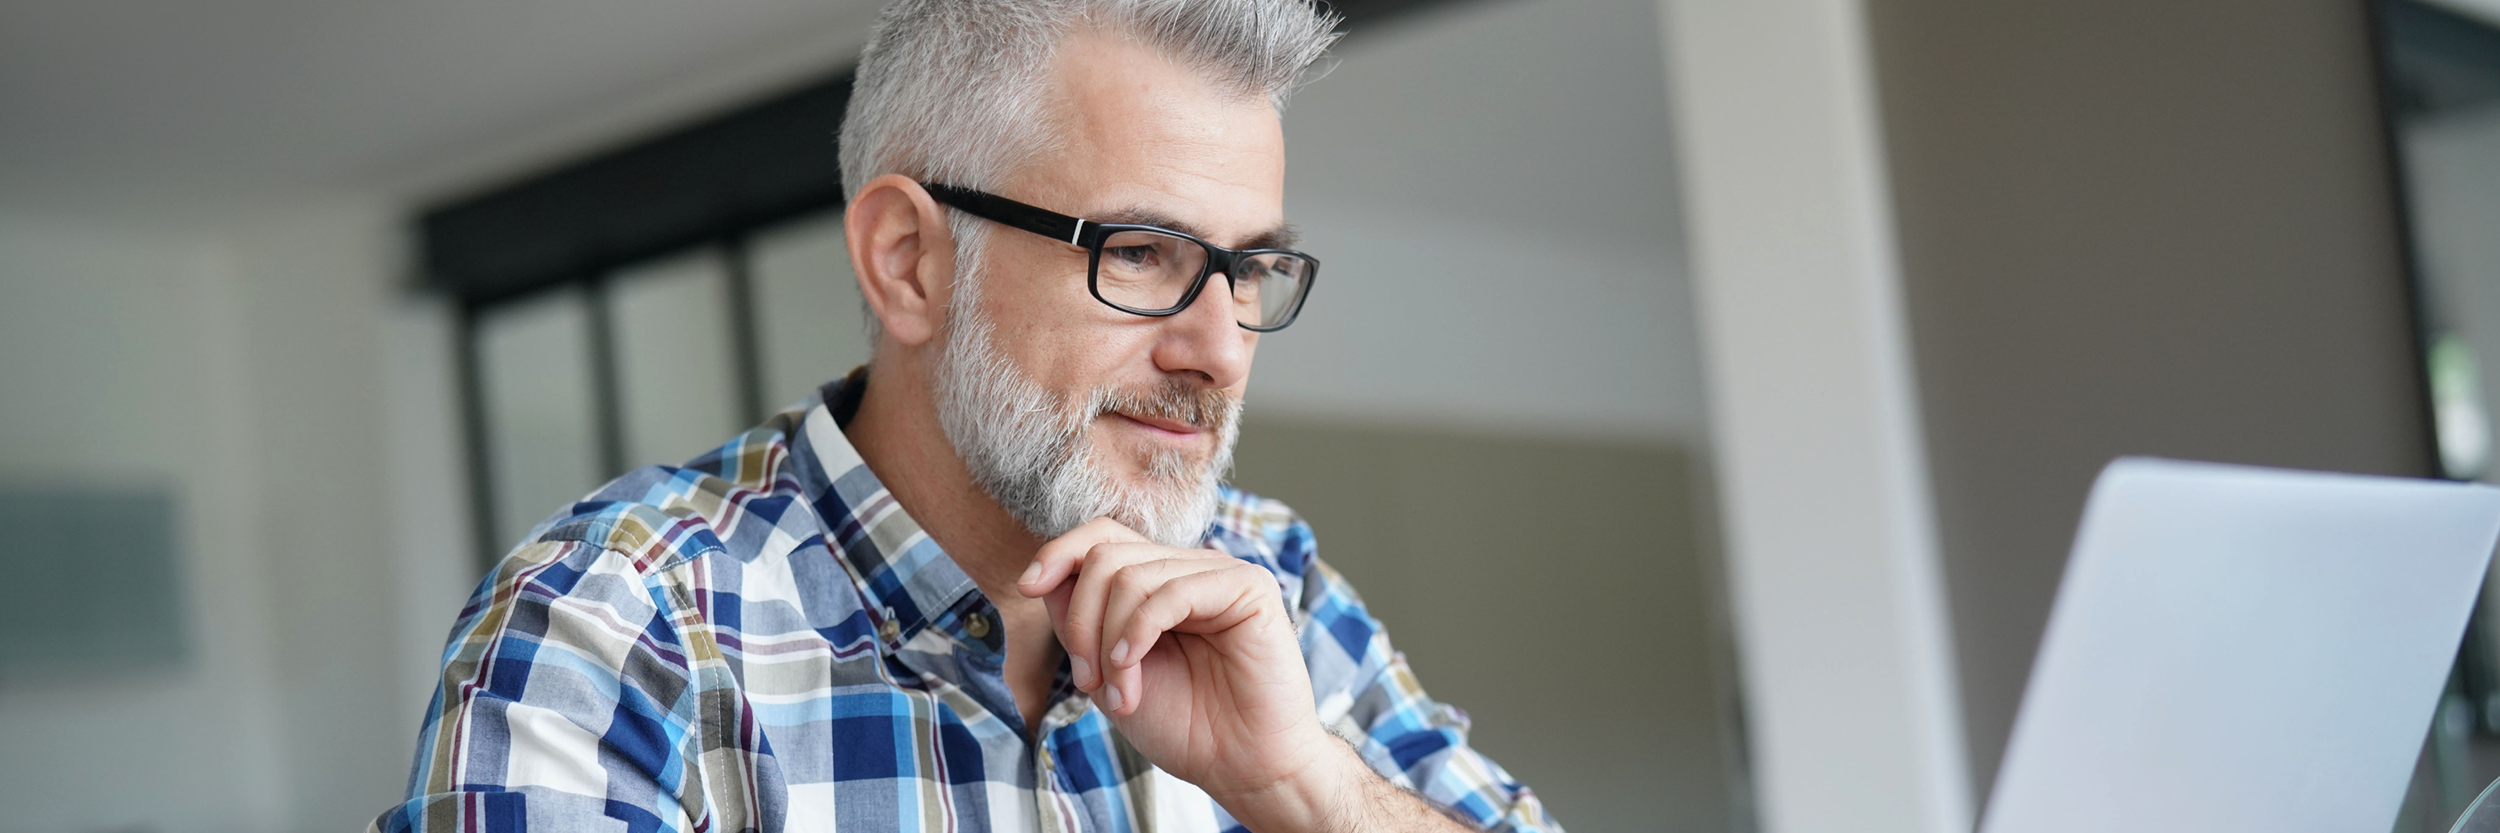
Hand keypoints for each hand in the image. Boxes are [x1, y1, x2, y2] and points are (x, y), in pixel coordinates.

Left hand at [1015, 518, 1349, 806]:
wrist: (1240, 767)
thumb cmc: (1184, 725)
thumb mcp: (1108, 670)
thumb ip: (1080, 620)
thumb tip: (1046, 575)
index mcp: (1160, 582)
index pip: (1103, 536)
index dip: (1059, 552)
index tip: (1028, 588)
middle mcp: (1190, 569)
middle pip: (1106, 555)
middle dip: (1081, 620)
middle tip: (1089, 680)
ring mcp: (1221, 574)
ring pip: (1131, 575)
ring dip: (1108, 642)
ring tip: (1120, 694)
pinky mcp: (1250, 589)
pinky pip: (1172, 591)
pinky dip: (1138, 632)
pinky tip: (1132, 672)